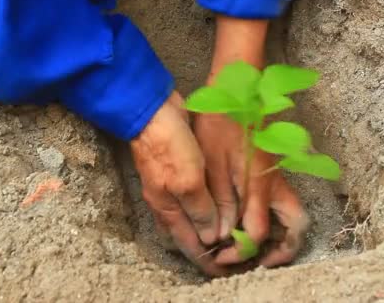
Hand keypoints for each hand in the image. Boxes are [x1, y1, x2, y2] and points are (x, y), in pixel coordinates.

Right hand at [130, 91, 224, 275]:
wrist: (152, 112)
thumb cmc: (169, 146)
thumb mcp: (188, 181)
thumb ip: (201, 210)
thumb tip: (211, 237)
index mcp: (167, 209)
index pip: (188, 244)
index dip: (205, 260)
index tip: (223, 271)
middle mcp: (167, 202)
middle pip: (188, 234)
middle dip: (208, 247)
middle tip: (231, 254)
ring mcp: (171, 186)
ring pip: (191, 217)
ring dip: (208, 227)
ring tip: (229, 234)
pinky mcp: (177, 170)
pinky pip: (193, 198)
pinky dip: (206, 207)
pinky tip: (217, 205)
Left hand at [194, 114, 308, 266]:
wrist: (238, 88)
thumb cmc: (221, 121)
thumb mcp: (212, 161)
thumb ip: (220, 200)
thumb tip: (223, 233)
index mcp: (259, 183)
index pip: (258, 232)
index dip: (239, 250)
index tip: (219, 255)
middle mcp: (276, 184)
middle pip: (295, 227)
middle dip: (280, 251)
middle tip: (257, 261)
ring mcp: (279, 177)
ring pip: (294, 215)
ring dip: (282, 236)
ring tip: (256, 248)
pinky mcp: (274, 171)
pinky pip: (284, 202)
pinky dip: (276, 219)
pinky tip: (251, 220)